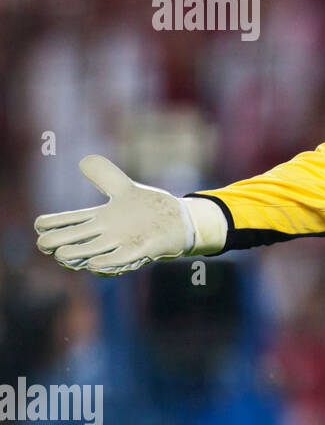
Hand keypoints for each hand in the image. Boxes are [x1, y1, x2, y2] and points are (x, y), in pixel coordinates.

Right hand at [34, 155, 221, 275]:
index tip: (41, 227)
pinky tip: (93, 263)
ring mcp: (121, 243)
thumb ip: (105, 176)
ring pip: (87, 254)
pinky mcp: (141, 250)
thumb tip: (84, 160)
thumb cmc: (149, 208)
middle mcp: (105, 235)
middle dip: (51, 244)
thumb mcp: (125, 189)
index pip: (64, 222)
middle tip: (48, 246)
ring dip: (73, 255)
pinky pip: (118, 260)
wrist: (182, 222)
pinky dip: (104, 263)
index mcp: (98, 219)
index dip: (47, 226)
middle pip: (67, 242)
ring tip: (65, 256)